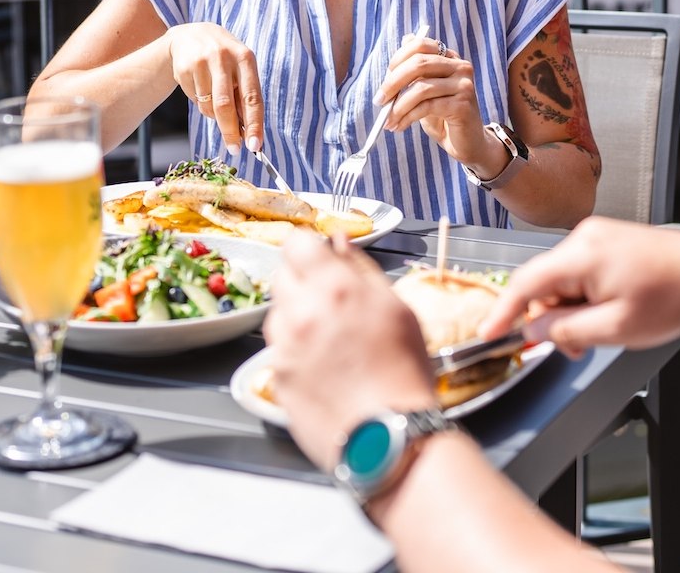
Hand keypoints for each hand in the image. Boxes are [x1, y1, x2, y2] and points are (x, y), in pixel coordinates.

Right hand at [167, 23, 263, 152]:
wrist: (190, 36)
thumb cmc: (223, 59)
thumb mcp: (239, 68)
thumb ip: (244, 95)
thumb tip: (247, 132)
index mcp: (245, 57)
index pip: (252, 97)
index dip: (254, 123)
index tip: (254, 145)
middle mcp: (224, 57)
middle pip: (225, 105)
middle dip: (230, 131)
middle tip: (234, 148)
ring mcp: (202, 61)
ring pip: (208, 105)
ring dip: (212, 114)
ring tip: (213, 101)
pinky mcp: (184, 67)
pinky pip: (194, 99)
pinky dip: (200, 102)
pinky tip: (200, 87)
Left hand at [263, 231, 435, 470]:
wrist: (389, 438)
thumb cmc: (403, 374)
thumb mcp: (397, 309)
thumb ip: (361, 268)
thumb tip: (338, 242)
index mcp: (334, 287)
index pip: (296, 243)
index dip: (308, 248)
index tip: (319, 257)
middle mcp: (300, 312)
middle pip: (281, 275)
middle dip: (301, 281)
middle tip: (331, 302)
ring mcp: (284, 347)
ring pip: (276, 314)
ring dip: (295, 316)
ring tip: (329, 339)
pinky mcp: (276, 379)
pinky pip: (278, 350)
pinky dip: (294, 351)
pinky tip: (323, 367)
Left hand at [379, 32, 500, 176]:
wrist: (466, 142)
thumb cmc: (442, 115)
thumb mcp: (425, 89)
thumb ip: (416, 70)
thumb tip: (402, 44)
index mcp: (450, 58)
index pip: (421, 45)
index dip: (399, 58)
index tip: (385, 76)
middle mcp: (461, 67)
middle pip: (419, 64)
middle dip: (393, 83)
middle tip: (379, 100)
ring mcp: (464, 85)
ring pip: (421, 88)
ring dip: (398, 106)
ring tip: (388, 120)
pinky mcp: (463, 105)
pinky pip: (427, 107)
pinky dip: (407, 117)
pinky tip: (400, 126)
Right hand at [479, 217, 679, 358]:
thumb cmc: (674, 296)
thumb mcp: (616, 329)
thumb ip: (568, 330)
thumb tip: (534, 330)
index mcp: (582, 254)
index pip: (526, 282)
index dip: (503, 310)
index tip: (489, 333)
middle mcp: (584, 237)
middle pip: (544, 282)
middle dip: (552, 318)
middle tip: (573, 348)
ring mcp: (596, 235)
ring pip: (563, 279)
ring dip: (572, 309)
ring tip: (604, 329)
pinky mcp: (607, 239)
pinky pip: (579, 270)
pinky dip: (584, 295)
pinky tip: (609, 310)